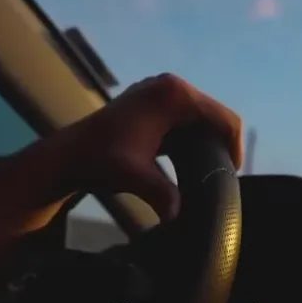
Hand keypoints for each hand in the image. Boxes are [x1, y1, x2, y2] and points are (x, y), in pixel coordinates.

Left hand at [0, 74, 242, 234]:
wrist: (68, 155)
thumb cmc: (99, 162)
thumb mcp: (135, 178)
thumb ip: (161, 194)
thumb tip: (177, 218)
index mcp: (173, 95)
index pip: (223, 118)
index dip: (233, 147)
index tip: (232, 177)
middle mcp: (169, 84)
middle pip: (214, 115)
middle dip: (221, 144)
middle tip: (223, 178)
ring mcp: (159, 89)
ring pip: (200, 117)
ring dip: (207, 142)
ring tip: (209, 173)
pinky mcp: (152, 100)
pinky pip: (185, 119)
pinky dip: (191, 138)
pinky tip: (189, 163)